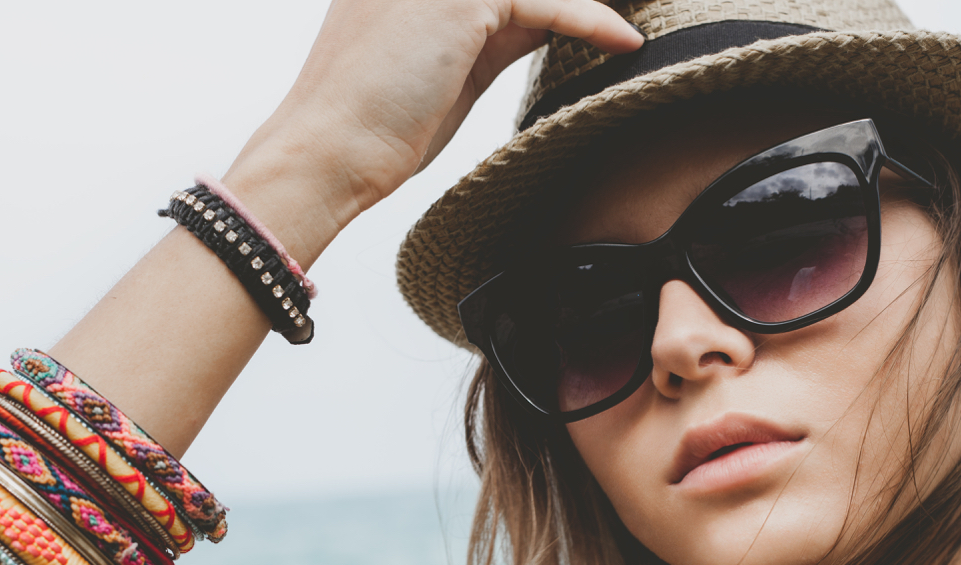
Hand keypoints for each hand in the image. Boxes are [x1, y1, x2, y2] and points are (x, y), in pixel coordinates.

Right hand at [225, 0, 641, 251]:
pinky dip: (590, 19)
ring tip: (633, 14)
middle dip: (570, 1)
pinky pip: (544, 2)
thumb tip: (551, 20)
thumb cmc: (376, 125)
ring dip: (588, 3)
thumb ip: (496, 32)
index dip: (556, 2)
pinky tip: (624, 40)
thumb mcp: (450, 66)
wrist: (327, 153)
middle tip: (627, 9)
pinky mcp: (458, 4)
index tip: (599, 12)